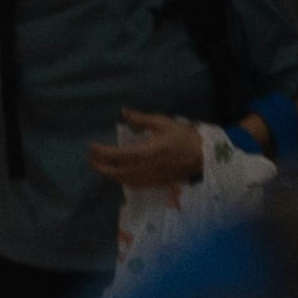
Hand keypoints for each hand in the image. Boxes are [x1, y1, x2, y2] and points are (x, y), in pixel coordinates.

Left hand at [85, 109, 206, 190]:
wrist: (206, 157)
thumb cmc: (186, 137)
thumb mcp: (164, 123)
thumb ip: (141, 119)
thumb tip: (123, 112)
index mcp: (148, 152)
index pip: (117, 155)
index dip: (101, 152)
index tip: (91, 146)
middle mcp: (147, 168)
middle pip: (116, 172)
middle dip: (100, 166)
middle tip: (91, 158)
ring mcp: (151, 178)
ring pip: (123, 180)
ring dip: (109, 174)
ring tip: (101, 165)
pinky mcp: (156, 183)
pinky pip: (133, 185)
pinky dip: (121, 180)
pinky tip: (118, 174)